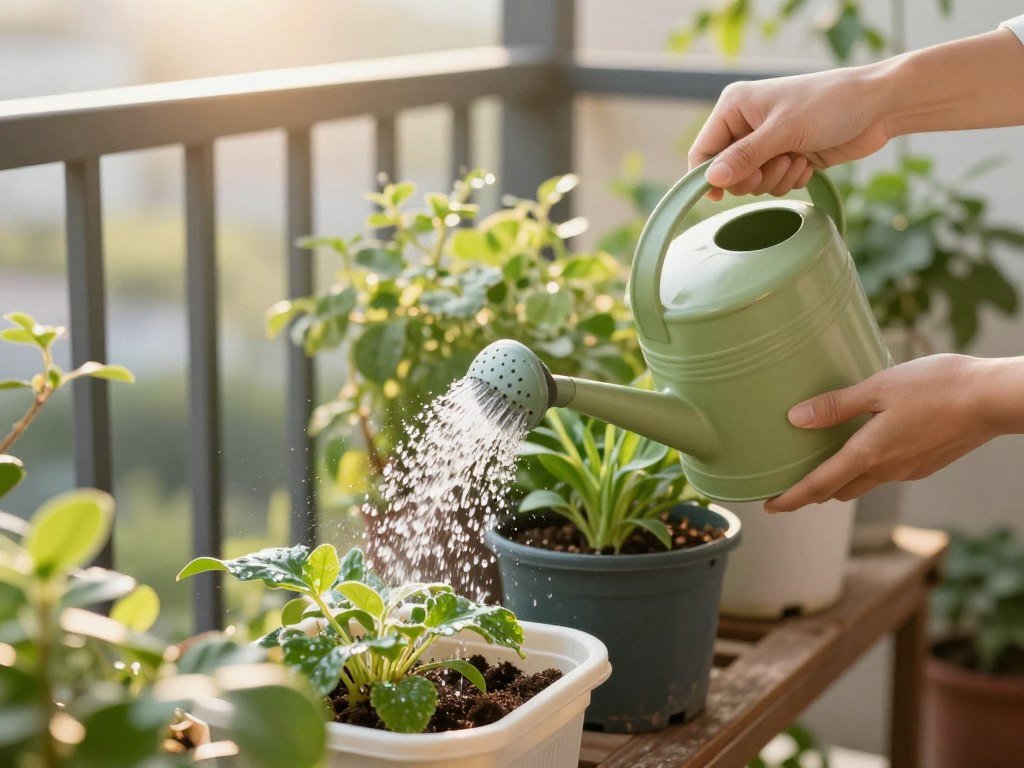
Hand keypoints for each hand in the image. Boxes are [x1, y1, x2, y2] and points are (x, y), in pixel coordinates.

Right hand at [688, 66, 892, 200]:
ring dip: (775, 179)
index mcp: (734, 107)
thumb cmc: (830, 104)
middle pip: (726, 172)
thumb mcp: (784, 131)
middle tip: (776, 165)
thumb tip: (711, 180)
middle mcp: (746, 123)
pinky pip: (774, 184)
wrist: (878, 106)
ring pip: (752, 182)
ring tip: (797, 159)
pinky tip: (808, 162)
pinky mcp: (786, 155)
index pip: (703, 151)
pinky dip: (790, 179)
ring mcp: (767, 141)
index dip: (707, 176)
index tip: (719, 197)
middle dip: (753, 177)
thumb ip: (745, 156)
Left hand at [764, 355, 999, 512]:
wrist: (995, 398)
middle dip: (814, 490)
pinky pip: (888, 471)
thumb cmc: (938, 387)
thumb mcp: (879, 387)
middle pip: (840, 490)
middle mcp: (888, 470)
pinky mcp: (927, 463)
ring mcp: (910, 470)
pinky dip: (868, 466)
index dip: (791, 498)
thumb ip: (836, 405)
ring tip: (824, 459)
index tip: (768, 507)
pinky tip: (867, 443)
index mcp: (870, 454)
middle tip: (791, 481)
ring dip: (842, 478)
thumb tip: (796, 419)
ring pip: (865, 482)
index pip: (819, 486)